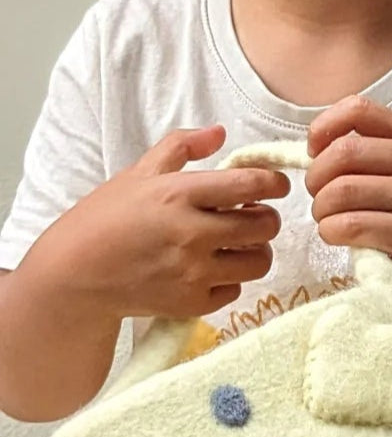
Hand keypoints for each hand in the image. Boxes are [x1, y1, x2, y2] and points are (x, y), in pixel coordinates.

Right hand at [28, 125, 287, 320]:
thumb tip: (219, 132)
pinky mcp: (192, 303)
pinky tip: (209, 269)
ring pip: (260, 261)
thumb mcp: (138, 173)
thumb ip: (181, 147)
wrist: (72, 277)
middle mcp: (191, 233)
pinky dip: (229, 280)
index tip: (273, 186)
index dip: (274, 183)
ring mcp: (193, 272)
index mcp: (180, 194)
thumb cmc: (105, 219)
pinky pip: (236, 290)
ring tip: (235, 244)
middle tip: (250, 216)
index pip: (253, 184)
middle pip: (267, 225)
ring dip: (255, 250)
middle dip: (266, 217)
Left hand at [306, 96, 391, 296]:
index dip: (323, 127)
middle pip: (342, 153)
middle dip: (315, 179)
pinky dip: (330, 233)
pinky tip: (340, 237)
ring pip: (340, 191)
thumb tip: (312, 147)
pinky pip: (347, 225)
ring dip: (321, 210)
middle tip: (321, 198)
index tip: (314, 153)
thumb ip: (369, 152)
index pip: (358, 110)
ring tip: (330, 220)